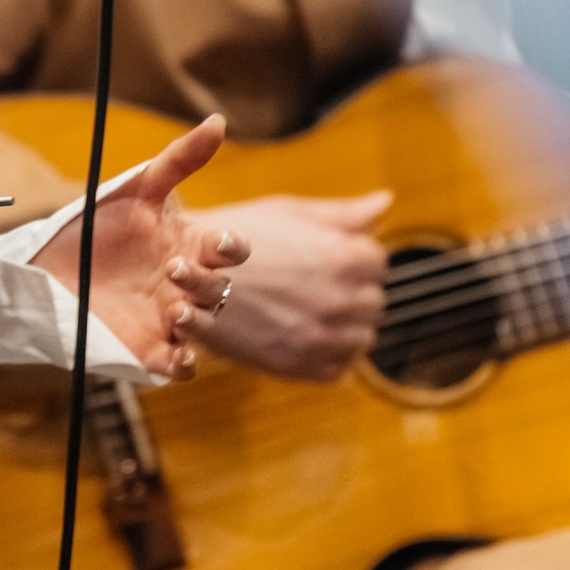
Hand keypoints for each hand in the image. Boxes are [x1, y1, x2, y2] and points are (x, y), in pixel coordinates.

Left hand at [33, 118, 249, 378]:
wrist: (41, 270)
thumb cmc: (90, 227)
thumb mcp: (133, 190)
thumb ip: (178, 160)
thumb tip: (219, 122)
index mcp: (187, 244)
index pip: (229, 249)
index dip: (230, 247)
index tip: (216, 242)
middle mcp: (184, 284)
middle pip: (218, 288)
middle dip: (203, 281)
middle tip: (172, 269)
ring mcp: (169, 318)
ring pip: (205, 324)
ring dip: (198, 320)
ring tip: (173, 310)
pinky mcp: (148, 350)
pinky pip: (182, 366)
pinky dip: (186, 365)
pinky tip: (178, 357)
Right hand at [197, 192, 390, 379]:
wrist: (184, 280)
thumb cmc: (235, 238)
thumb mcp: (287, 213)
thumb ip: (342, 213)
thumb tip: (385, 201)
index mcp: (342, 256)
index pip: (376, 261)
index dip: (349, 257)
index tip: (320, 258)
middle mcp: (340, 299)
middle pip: (373, 300)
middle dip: (349, 290)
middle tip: (308, 284)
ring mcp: (324, 337)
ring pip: (362, 336)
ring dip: (342, 324)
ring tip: (304, 310)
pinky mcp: (304, 367)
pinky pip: (339, 366)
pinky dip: (325, 354)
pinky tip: (296, 333)